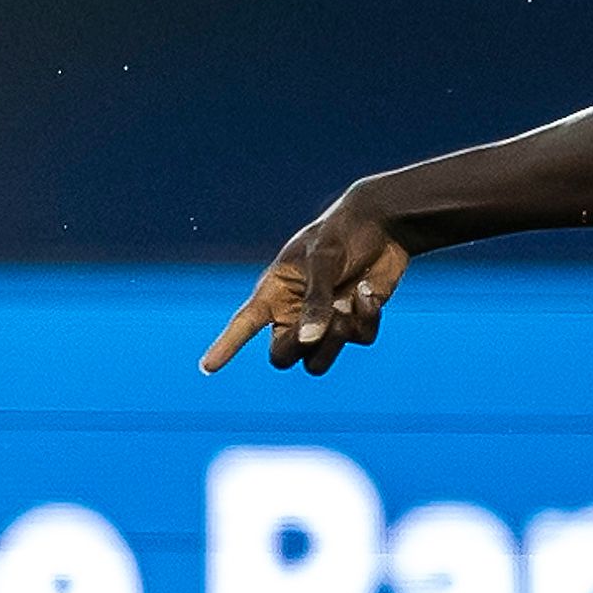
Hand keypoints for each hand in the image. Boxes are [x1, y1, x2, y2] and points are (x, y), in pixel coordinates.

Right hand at [202, 193, 408, 375]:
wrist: (385, 225)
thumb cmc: (343, 233)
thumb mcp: (324, 260)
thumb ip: (315, 301)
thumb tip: (308, 340)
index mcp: (274, 291)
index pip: (244, 324)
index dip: (226, 346)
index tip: (207, 367)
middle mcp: (295, 312)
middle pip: (282, 356)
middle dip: (300, 347)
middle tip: (323, 322)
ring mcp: (325, 321)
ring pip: (318, 361)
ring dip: (335, 343)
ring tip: (346, 311)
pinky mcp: (356, 323)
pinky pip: (358, 340)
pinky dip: (366, 320)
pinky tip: (369, 292)